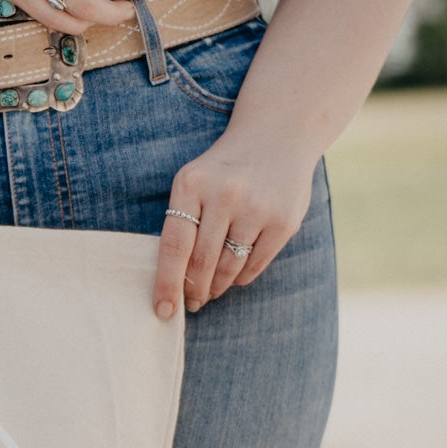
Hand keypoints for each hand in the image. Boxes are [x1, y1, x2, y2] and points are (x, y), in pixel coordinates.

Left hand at [152, 133, 316, 317]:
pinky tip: (234, 276)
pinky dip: (241, 277)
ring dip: (216, 287)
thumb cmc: (223, 170)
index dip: (167, 284)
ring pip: (229, 268)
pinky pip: (254, 265)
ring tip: (210, 292)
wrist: (278, 136)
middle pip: (201, 263)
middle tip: (191, 303)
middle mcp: (225, 195)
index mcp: (192, 185)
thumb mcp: (194, 182)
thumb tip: (173, 282)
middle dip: (193, 290)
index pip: (174, 247)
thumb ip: (182, 223)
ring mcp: (257, 208)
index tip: (163, 311)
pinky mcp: (283, 221)